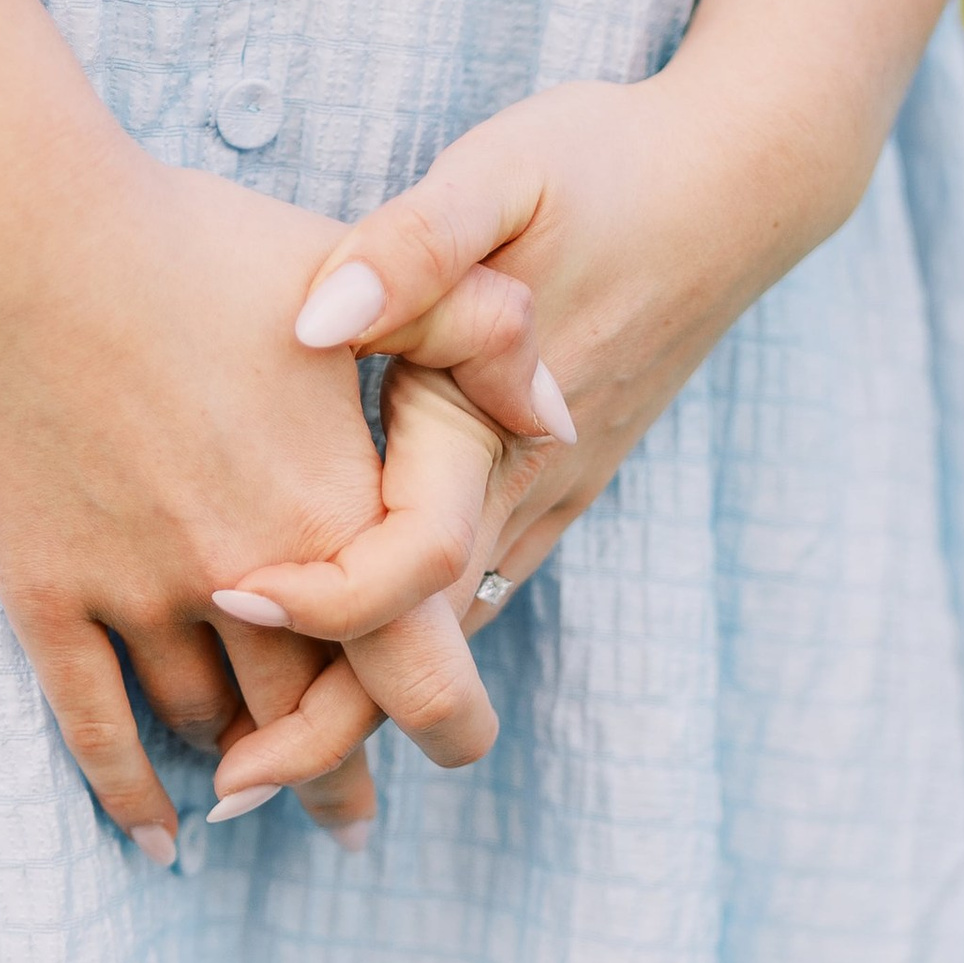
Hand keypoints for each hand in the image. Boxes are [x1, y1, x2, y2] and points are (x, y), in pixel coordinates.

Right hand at [0, 141, 530, 860]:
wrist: (26, 235)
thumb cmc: (196, 240)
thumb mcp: (364, 277)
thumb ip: (481, 338)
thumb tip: (561, 417)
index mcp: (338, 513)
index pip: (420, 663)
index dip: (446, 720)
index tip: (452, 745)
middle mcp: (251, 577)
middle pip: (315, 717)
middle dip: (339, 776)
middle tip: (353, 820)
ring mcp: (140, 592)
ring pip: (208, 719)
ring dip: (240, 762)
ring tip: (257, 791)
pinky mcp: (48, 590)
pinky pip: (92, 722)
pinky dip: (128, 789)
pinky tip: (159, 838)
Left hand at [201, 66, 875, 804]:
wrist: (740, 184)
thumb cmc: (609, 165)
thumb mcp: (505, 174)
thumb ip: (415, 244)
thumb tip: (318, 313)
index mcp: (495, 419)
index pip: (407, 561)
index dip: (316, 594)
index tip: (223, 591)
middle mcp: (525, 483)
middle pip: (426, 647)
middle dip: (328, 730)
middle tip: (227, 798)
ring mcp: (547, 498)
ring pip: (453, 640)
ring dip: (363, 714)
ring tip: (261, 775)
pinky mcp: (553, 490)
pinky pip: (472, 601)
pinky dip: (405, 659)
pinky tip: (342, 685)